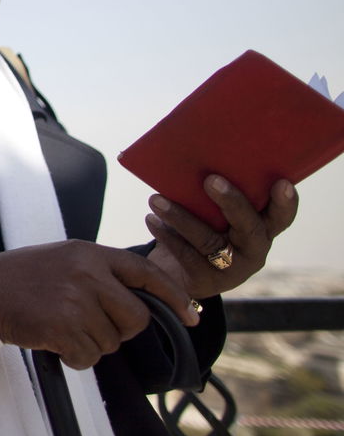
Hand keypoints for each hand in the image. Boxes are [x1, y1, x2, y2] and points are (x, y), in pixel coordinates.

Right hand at [0, 239, 198, 369]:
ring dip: (91, 343)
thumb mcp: (65, 259)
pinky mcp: (62, 327)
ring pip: (112, 341)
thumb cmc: (23, 277)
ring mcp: (75, 300)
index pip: (146, 272)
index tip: (192, 315)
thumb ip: (101, 273)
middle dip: (121, 329)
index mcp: (90, 253)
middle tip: (93, 325)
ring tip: (62, 327)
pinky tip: (55, 341)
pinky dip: (75, 357)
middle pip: (136, 317)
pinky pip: (89, 356)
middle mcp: (87, 274)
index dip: (174, 295)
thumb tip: (141, 301)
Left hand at [145, 175, 297, 298]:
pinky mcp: (207, 280)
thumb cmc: (204, 227)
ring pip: (209, 240)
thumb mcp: (217, 215)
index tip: (282, 183)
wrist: (181, 273)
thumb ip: (217, 196)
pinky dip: (166, 235)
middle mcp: (254, 250)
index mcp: (263, 230)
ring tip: (155, 199)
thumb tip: (192, 156)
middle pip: (248, 227)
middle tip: (210, 179)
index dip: (285, 203)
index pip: (281, 217)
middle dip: (232, 202)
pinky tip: (151, 219)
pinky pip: (186, 255)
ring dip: (180, 217)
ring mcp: (233, 269)